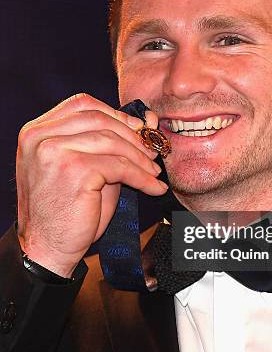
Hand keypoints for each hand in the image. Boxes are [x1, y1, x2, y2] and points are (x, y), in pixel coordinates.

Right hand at [16, 93, 167, 276]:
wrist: (47, 248)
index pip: (82, 104)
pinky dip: (142, 177)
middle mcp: (41, 136)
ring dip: (141, 158)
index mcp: (37, 131)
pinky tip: (153, 187)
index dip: (115, 113)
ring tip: (153, 172)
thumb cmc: (66, 209)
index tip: (138, 128)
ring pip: (113, 142)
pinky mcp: (75, 170)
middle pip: (100, 119)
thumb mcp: (81, 166)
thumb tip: (147, 121)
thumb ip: (106, 143)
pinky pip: (120, 166)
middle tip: (153, 152)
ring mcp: (55, 151)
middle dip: (133, 135)